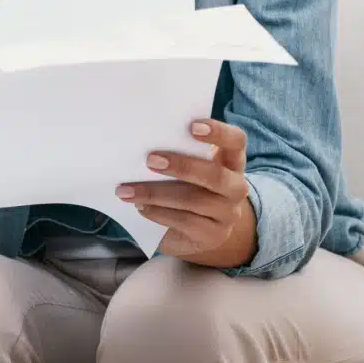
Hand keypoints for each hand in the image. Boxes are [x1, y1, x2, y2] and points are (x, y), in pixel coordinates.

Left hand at [118, 120, 256, 264]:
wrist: (200, 228)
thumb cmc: (188, 186)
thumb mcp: (188, 167)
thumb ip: (177, 152)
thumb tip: (142, 142)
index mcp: (232, 160)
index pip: (236, 141)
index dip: (218, 132)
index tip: (192, 126)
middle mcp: (236, 186)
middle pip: (216, 175)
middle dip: (182, 167)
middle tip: (150, 160)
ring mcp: (228, 213)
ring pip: (195, 201)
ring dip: (157, 194)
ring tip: (127, 190)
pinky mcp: (214, 236)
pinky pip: (186, 222)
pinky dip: (159, 213)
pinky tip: (140, 207)